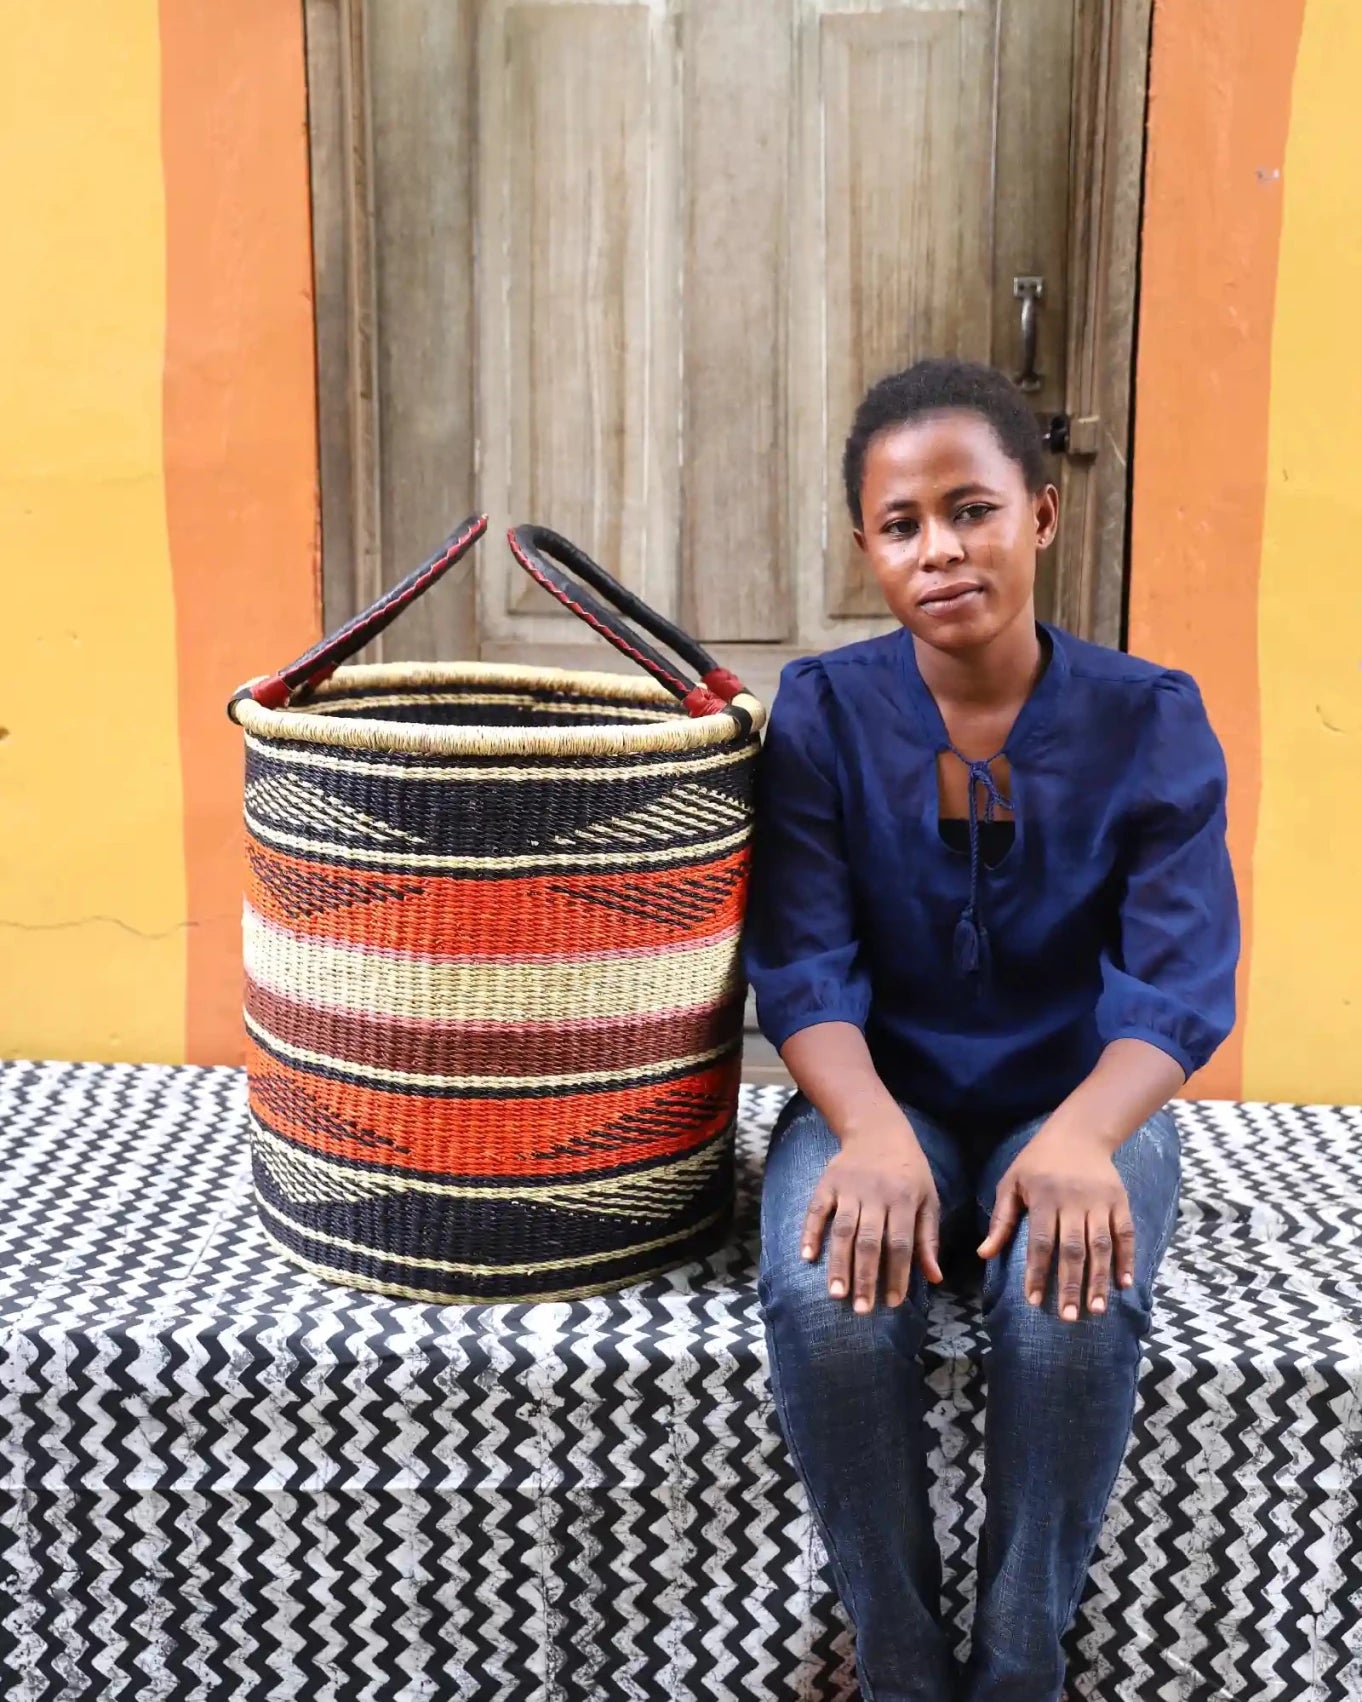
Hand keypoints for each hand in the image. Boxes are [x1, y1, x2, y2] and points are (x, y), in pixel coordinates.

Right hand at [802, 1124, 942, 1313]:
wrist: (878, 1129)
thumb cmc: (909, 1171)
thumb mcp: (928, 1198)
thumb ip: (928, 1238)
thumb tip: (934, 1278)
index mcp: (904, 1201)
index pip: (900, 1244)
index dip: (897, 1275)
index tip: (892, 1304)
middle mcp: (876, 1195)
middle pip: (869, 1242)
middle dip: (865, 1278)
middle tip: (860, 1309)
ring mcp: (849, 1188)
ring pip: (843, 1230)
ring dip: (838, 1263)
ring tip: (835, 1293)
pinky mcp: (828, 1182)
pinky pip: (817, 1210)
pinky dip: (810, 1232)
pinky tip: (807, 1256)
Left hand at [977, 1125, 1135, 1321]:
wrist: (1079, 1133)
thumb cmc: (1038, 1162)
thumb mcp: (1012, 1182)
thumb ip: (1001, 1219)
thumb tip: (984, 1254)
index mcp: (1044, 1197)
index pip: (1040, 1242)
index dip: (1037, 1272)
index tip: (1034, 1302)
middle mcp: (1073, 1201)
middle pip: (1072, 1249)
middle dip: (1070, 1285)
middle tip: (1069, 1318)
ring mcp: (1100, 1202)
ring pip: (1101, 1246)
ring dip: (1099, 1279)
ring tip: (1097, 1310)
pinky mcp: (1120, 1201)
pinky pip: (1125, 1234)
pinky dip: (1127, 1259)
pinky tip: (1125, 1284)